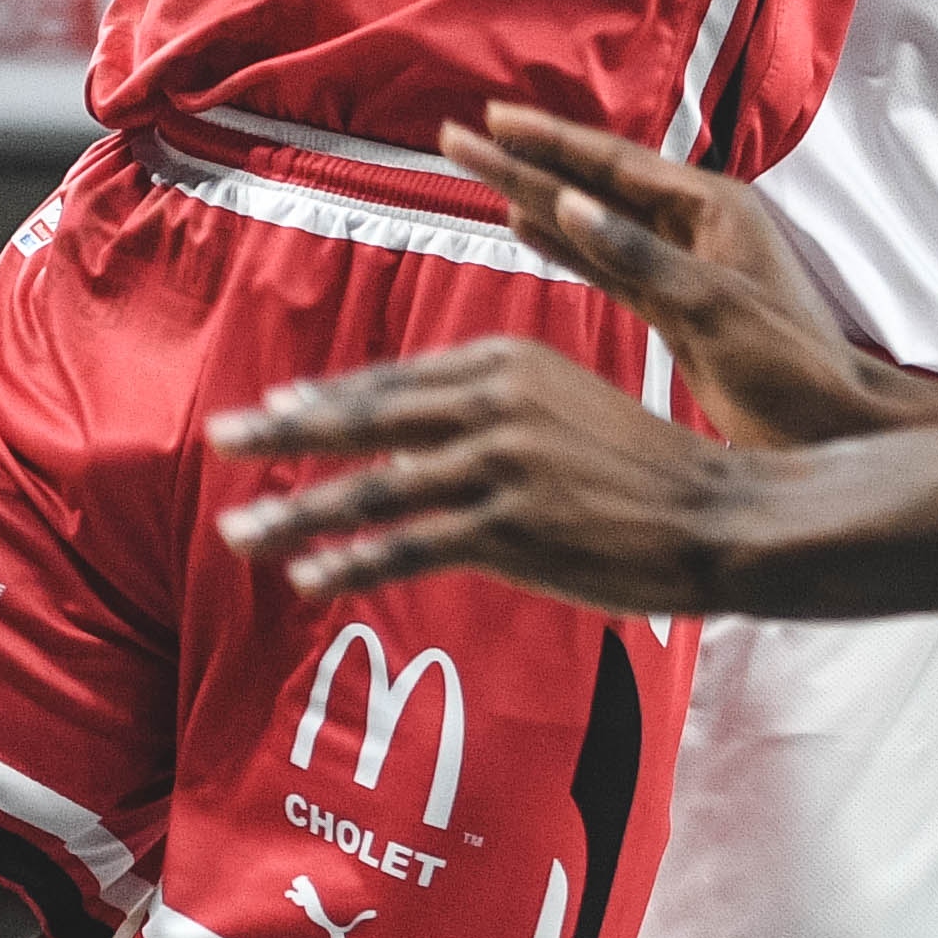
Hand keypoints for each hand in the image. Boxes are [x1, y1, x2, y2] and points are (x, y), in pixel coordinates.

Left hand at [207, 335, 751, 610]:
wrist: (716, 512)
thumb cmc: (642, 466)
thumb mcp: (564, 404)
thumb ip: (489, 410)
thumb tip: (407, 440)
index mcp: (506, 362)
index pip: (396, 382)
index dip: (329, 400)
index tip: (275, 407)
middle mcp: (494, 402)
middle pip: (367, 418)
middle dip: (286, 432)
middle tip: (221, 439)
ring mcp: (500, 464)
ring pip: (374, 488)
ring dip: (299, 513)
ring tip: (239, 533)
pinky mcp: (512, 527)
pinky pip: (412, 545)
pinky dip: (354, 561)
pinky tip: (310, 576)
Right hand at [436, 106, 910, 451]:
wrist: (831, 428)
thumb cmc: (792, 367)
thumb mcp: (714, 310)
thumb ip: (638, 257)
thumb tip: (568, 205)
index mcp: (713, 208)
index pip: (612, 163)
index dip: (547, 141)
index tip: (492, 119)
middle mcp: (694, 226)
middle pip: (592, 184)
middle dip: (524, 161)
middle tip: (458, 138)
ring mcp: (681, 264)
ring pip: (592, 222)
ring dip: (534, 197)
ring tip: (478, 170)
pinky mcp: (672, 305)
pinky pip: (605, 264)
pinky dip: (564, 246)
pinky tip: (525, 227)